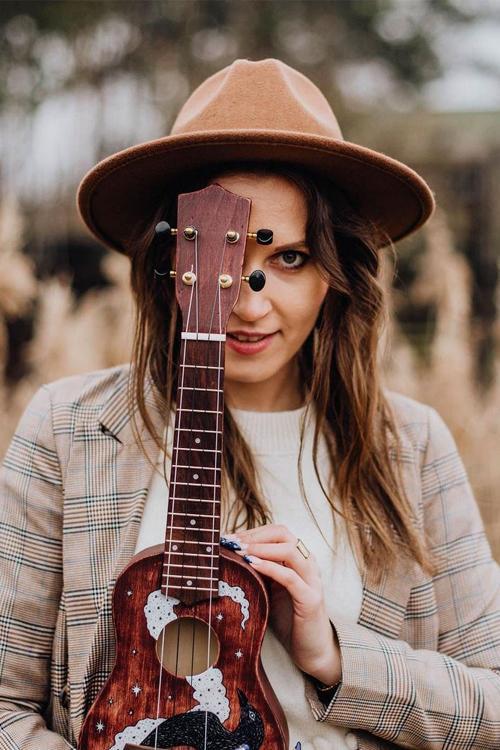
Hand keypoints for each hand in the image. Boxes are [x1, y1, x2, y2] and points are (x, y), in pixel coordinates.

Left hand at [221, 524, 341, 685]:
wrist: (311, 651)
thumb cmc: (289, 619)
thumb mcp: (271, 589)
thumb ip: (260, 572)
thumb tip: (231, 556)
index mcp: (299, 559)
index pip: (278, 532)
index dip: (254, 531)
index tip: (230, 537)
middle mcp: (308, 565)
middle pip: (284, 535)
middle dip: (256, 535)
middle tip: (233, 542)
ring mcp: (312, 581)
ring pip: (290, 550)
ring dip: (261, 548)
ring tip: (240, 551)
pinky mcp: (310, 600)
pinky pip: (290, 577)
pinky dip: (270, 567)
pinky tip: (252, 565)